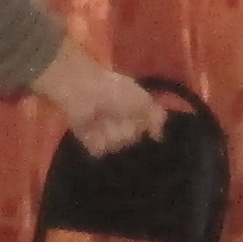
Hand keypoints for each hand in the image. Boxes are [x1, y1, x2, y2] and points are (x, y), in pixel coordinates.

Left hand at [36, 40, 161, 155]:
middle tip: (116, 114)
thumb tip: (158, 137)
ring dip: (111, 132)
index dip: (142, 124)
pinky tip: (93, 128)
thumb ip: (157, 117)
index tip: (137, 115)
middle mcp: (120, 123)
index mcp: (133, 111)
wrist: (84, 91)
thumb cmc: (115, 91)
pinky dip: (97, 139)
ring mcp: (104, 133)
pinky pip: (100, 150)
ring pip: (116, 146)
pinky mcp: (89, 140)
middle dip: (126, 128)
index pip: (144, 129)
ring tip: (102, 118)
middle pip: (131, 140)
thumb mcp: (144, 100)